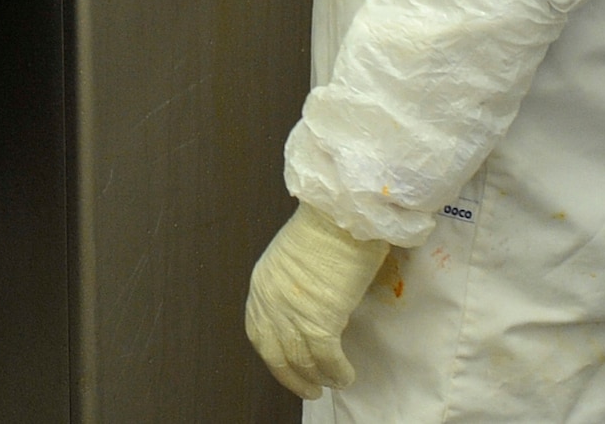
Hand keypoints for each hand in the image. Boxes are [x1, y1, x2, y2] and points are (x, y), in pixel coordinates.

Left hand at [245, 201, 391, 399]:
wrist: (340, 215)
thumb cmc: (325, 227)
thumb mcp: (293, 259)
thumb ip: (293, 286)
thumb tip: (310, 308)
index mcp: (261, 284)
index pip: (258, 331)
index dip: (273, 355)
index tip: (287, 367)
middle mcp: (269, 302)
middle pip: (275, 353)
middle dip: (292, 376)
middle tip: (309, 390)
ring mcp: (291, 314)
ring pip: (302, 360)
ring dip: (318, 378)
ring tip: (334, 383)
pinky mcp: (319, 322)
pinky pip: (327, 359)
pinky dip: (337, 372)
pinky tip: (346, 375)